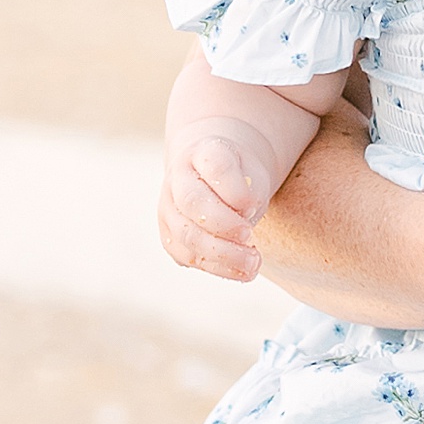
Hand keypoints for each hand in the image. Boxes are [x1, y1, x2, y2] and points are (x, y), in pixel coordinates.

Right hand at [159, 124, 285, 283]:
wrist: (213, 177)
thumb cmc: (241, 177)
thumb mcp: (254, 175)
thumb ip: (251, 194)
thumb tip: (242, 230)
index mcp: (204, 152)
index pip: (216, 166)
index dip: (235, 191)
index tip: (253, 206)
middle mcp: (179, 178)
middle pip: (193, 202)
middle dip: (223, 224)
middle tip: (250, 237)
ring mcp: (168, 207)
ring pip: (186, 235)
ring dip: (222, 254)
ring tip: (253, 263)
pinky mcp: (169, 235)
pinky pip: (186, 256)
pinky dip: (215, 267)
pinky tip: (241, 271)